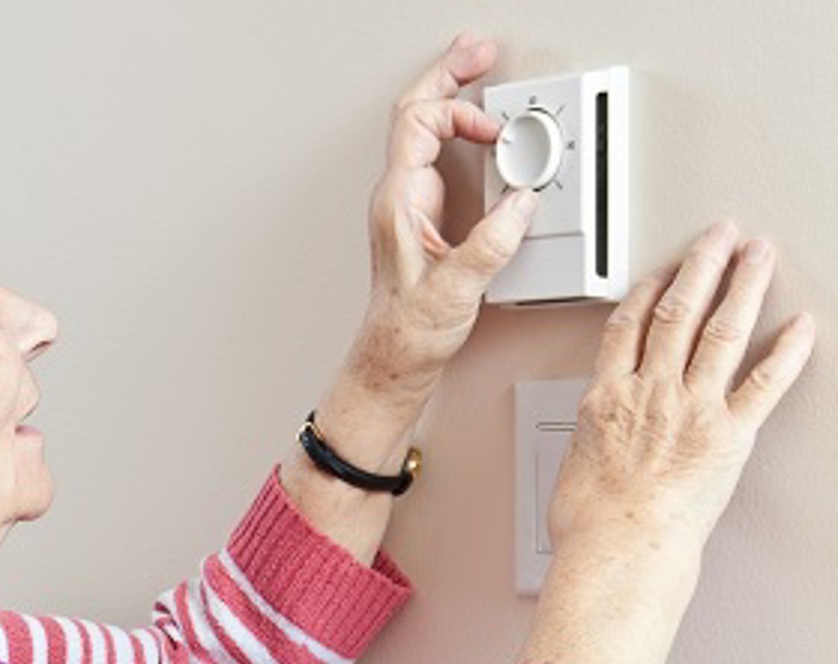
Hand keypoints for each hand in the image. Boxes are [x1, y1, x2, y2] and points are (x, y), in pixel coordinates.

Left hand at [353, 34, 538, 401]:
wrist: (394, 360)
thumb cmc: (409, 331)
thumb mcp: (456, 288)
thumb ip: (490, 244)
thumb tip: (522, 202)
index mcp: (398, 202)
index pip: (417, 124)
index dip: (458, 112)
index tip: (496, 131)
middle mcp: (398, 197)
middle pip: (414, 113)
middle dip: (447, 75)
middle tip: (478, 49)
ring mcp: (407, 205)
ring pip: (422, 131)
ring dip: (450, 98)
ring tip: (477, 72)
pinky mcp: (421, 219)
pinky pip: (436, 158)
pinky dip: (458, 133)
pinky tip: (481, 133)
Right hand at [520, 223, 815, 663]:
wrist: (617, 547)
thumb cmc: (590, 522)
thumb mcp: (574, 466)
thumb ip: (594, 442)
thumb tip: (596, 450)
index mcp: (606, 396)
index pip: (626, 326)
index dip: (646, 291)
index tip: (660, 271)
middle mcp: (649, 392)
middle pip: (676, 312)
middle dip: (700, 267)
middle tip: (717, 238)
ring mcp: (691, 409)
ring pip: (719, 331)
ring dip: (741, 286)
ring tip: (757, 257)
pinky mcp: (729, 436)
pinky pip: (764, 384)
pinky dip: (786, 353)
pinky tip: (801, 327)